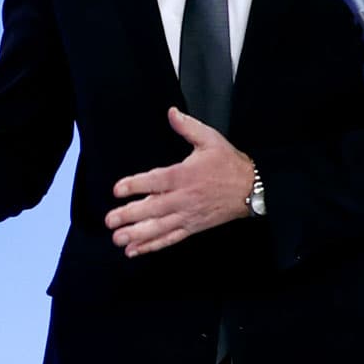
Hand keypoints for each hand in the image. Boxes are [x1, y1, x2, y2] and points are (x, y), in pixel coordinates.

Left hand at [105, 107, 254, 256]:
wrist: (253, 189)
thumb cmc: (229, 164)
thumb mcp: (211, 140)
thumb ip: (188, 127)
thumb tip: (171, 112)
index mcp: (185, 175)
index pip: (156, 181)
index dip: (135, 185)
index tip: (117, 190)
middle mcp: (184, 198)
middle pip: (153, 208)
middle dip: (130, 215)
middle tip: (109, 220)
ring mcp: (188, 215)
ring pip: (159, 227)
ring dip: (137, 235)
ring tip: (118, 239)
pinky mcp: (192, 227)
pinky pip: (170, 238)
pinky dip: (152, 245)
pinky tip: (134, 250)